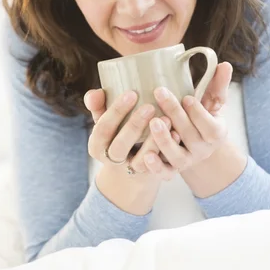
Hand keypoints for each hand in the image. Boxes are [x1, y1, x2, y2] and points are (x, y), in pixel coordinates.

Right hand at [84, 90, 176, 214]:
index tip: (131, 93)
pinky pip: (161, 169)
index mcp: (97, 147)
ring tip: (166, 118)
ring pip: (141, 162)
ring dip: (153, 141)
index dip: (115, 112)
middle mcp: (112, 161)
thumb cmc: (117, 134)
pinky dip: (169, 151)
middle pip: (119, 147)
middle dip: (133, 126)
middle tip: (150, 106)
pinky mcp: (154, 176)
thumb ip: (98, 105)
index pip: (102, 129)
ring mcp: (133, 171)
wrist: (131, 168)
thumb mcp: (105, 121)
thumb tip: (94, 94)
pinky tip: (176, 134)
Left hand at [130, 62, 232, 174]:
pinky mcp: (172, 170)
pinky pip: (165, 173)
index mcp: (215, 133)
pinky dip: (156, 167)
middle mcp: (202, 150)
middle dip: (175, 113)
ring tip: (153, 122)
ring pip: (176, 156)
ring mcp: (187, 162)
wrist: (197, 145)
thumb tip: (225, 65)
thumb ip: (218, 85)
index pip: (209, 125)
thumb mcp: (212, 102)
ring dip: (164, 140)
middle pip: (189, 134)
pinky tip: (146, 156)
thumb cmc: (202, 117)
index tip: (186, 97)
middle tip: (160, 93)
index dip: (198, 112)